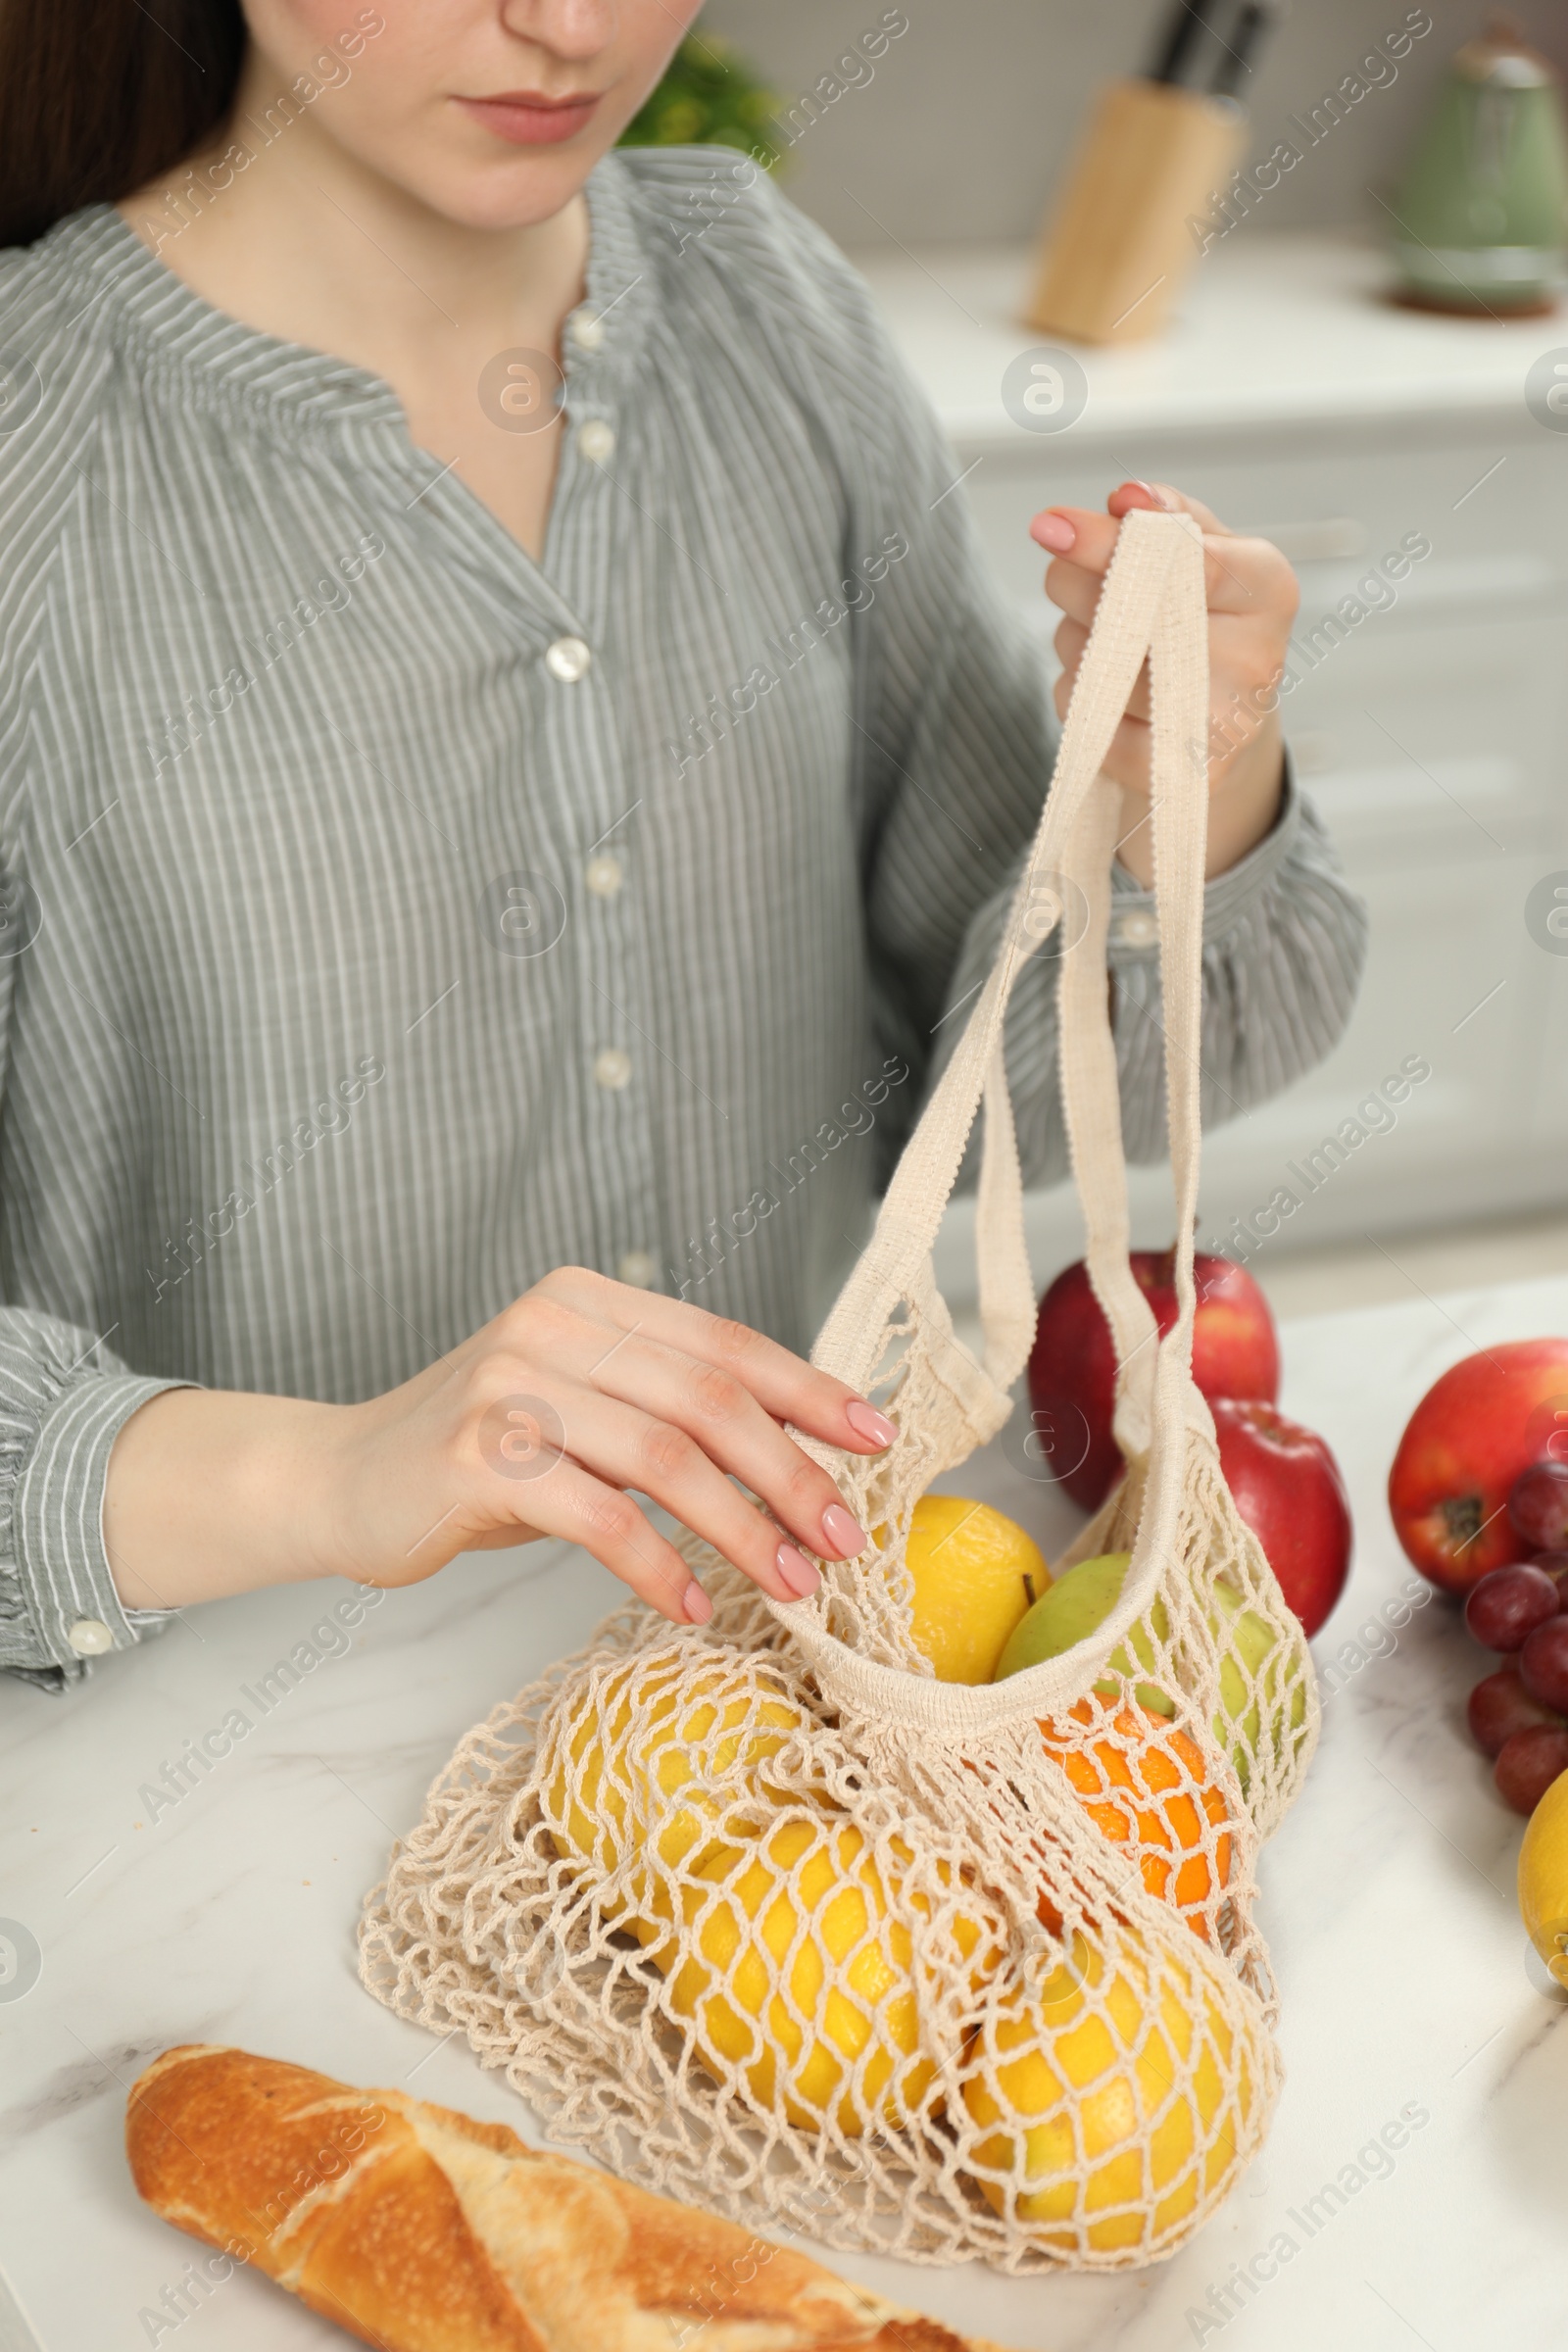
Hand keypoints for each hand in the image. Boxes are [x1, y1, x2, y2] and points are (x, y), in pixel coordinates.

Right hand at [105, 1268, 895, 1626]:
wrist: (340, 1481)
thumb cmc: (478, 1456)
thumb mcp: (577, 1409)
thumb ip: (662, 1409)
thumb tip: (797, 1452)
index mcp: (590, 1300)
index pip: (724, 1341)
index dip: (809, 1390)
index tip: (875, 1440)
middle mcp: (554, 1326)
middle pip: (708, 1397)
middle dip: (791, 1472)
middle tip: (843, 1538)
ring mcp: (511, 1385)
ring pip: (664, 1455)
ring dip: (743, 1526)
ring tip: (792, 1582)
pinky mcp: (479, 1455)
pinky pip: (598, 1515)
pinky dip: (657, 1564)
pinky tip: (693, 1602)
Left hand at [1031, 480, 1299, 883]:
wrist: (1221, 723)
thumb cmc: (1202, 619)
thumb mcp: (1200, 551)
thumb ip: (1165, 516)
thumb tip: (1128, 498)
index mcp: (1267, 588)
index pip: (1191, 560)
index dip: (1112, 542)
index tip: (1051, 525)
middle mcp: (1257, 659)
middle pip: (1129, 611)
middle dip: (1075, 584)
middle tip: (1069, 576)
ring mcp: (1223, 724)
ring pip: (1100, 666)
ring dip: (1077, 644)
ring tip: (1107, 643)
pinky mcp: (1181, 775)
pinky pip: (1090, 721)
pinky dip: (1078, 699)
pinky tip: (1105, 692)